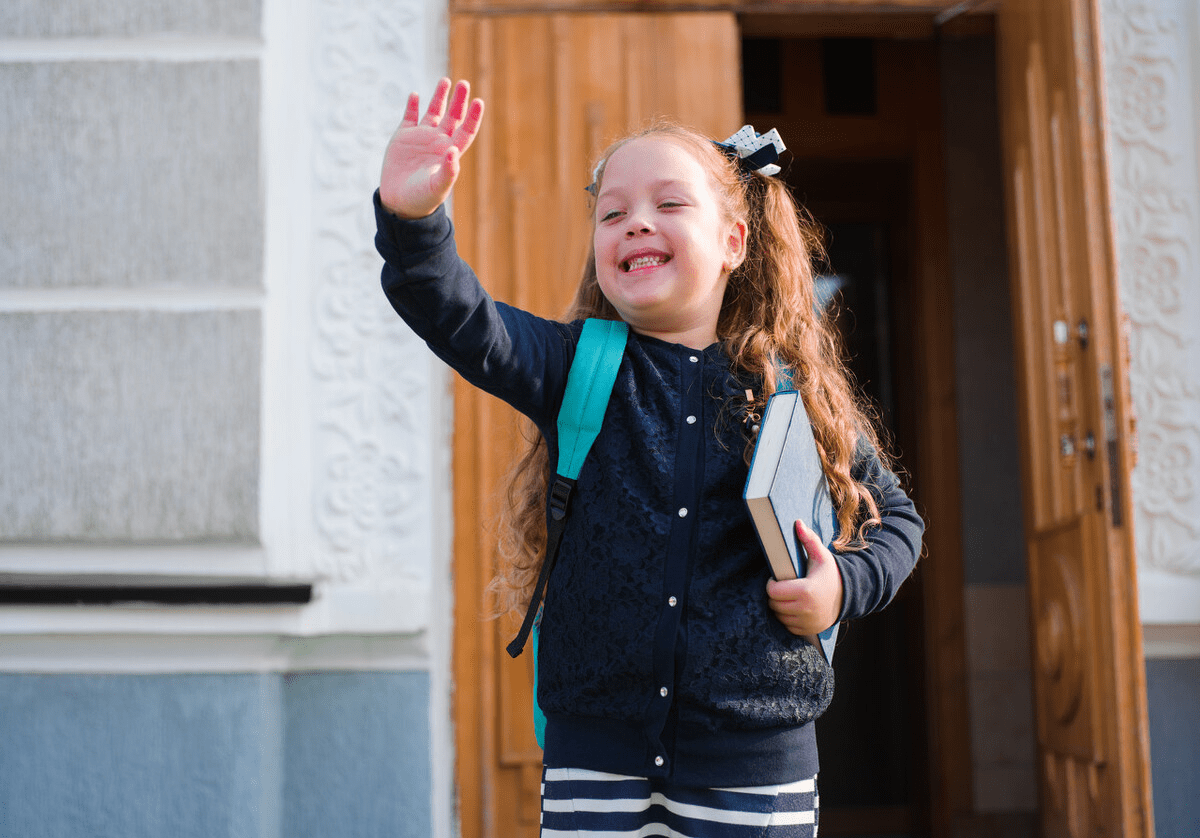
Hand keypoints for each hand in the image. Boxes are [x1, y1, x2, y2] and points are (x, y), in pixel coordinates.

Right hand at [379, 78, 484, 218]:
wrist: (399, 203)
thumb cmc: (422, 199)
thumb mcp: (438, 188)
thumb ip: (449, 171)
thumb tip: (454, 151)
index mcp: (450, 153)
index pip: (466, 131)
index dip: (473, 117)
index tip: (479, 102)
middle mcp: (438, 142)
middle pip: (453, 117)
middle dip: (459, 101)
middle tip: (464, 84)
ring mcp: (421, 138)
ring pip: (433, 112)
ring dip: (439, 97)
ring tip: (446, 81)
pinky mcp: (403, 137)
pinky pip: (409, 116)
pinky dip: (412, 105)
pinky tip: (415, 95)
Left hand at [766, 519, 843, 636]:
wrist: (848, 596)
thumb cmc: (830, 574)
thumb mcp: (821, 556)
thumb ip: (808, 540)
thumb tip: (797, 522)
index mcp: (806, 591)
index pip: (772, 591)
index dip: (771, 583)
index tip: (777, 578)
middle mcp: (805, 609)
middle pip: (773, 604)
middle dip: (774, 595)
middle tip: (782, 587)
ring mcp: (807, 622)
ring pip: (778, 616)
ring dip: (779, 607)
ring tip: (788, 596)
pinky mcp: (808, 630)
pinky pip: (787, 626)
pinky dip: (787, 618)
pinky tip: (794, 607)